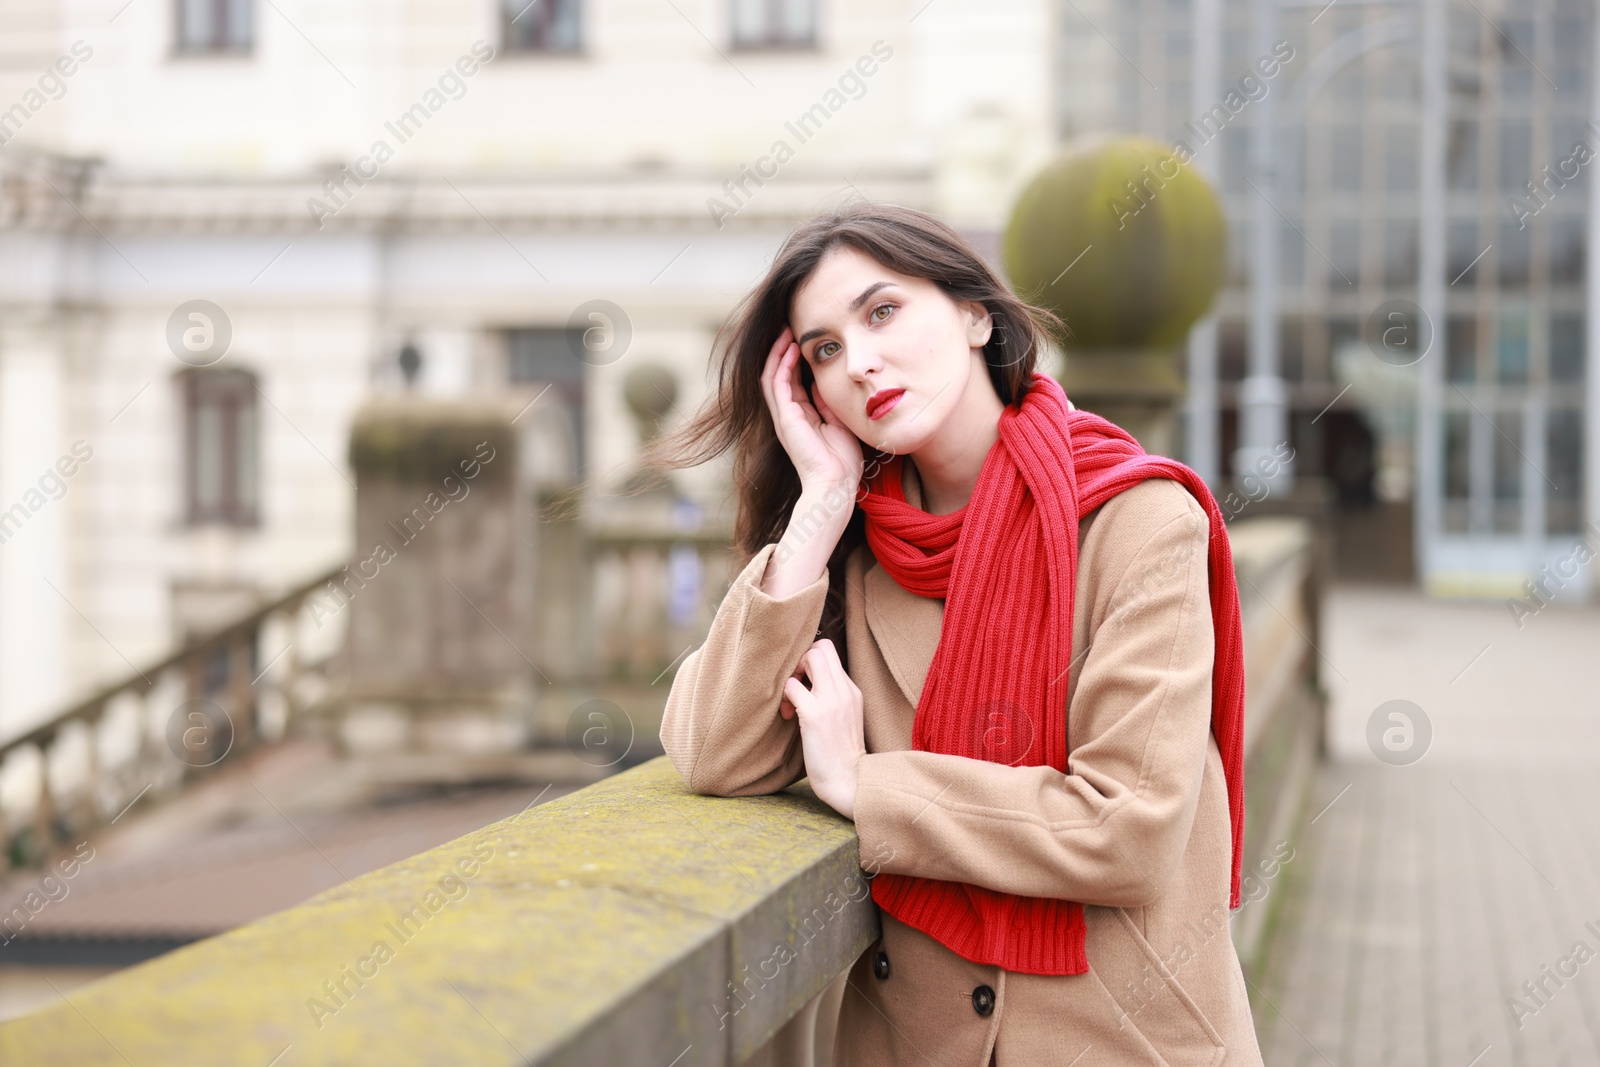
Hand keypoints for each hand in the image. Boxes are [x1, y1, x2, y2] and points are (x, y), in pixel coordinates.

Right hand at [759, 326, 863, 498]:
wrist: (836, 485)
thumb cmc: (842, 462)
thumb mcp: (838, 423)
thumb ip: (828, 404)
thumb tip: (823, 382)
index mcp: (801, 417)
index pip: (792, 382)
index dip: (795, 360)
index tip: (803, 340)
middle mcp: (788, 415)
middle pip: (777, 375)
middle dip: (782, 351)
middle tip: (790, 328)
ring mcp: (784, 417)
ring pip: (772, 376)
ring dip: (778, 352)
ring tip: (786, 331)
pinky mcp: (785, 418)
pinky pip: (777, 384)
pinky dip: (781, 364)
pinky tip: (789, 348)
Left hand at [781, 638, 866, 819]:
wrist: (849, 781)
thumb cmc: (840, 754)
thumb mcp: (845, 718)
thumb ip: (833, 697)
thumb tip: (807, 683)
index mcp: (852, 690)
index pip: (830, 652)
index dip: (811, 660)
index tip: (804, 683)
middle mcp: (845, 690)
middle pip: (821, 646)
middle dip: (801, 659)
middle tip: (795, 685)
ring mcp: (831, 701)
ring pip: (810, 657)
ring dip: (792, 675)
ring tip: (790, 703)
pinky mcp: (814, 715)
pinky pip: (792, 686)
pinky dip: (785, 696)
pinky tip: (787, 715)